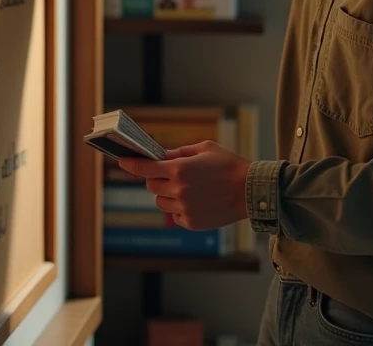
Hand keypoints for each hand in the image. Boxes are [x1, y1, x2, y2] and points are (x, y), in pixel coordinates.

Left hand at [118, 141, 250, 230]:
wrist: (251, 191)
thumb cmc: (229, 165)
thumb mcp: (205, 149)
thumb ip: (179, 153)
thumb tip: (160, 157)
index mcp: (179, 169)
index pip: (145, 167)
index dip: (131, 164)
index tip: (122, 161)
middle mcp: (178, 190)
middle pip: (151, 185)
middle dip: (157, 178)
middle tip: (173, 175)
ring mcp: (184, 208)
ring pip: (161, 202)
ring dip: (167, 194)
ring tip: (189, 189)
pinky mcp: (191, 222)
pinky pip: (175, 215)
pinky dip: (180, 208)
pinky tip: (198, 201)